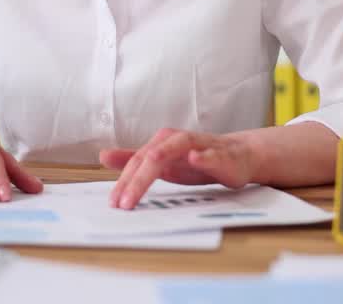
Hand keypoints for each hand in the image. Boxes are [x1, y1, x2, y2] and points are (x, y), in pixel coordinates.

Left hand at [99, 128, 257, 209]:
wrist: (239, 155)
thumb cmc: (198, 159)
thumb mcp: (163, 163)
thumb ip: (135, 160)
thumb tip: (103, 156)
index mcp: (161, 143)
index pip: (137, 162)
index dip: (124, 182)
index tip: (114, 204)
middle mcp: (176, 140)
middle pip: (151, 158)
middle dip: (136, 181)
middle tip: (124, 203)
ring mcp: (198, 145)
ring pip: (174, 149)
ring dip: (159, 161)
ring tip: (145, 172)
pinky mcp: (220, 154)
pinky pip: (210, 153)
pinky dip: (202, 155)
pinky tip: (195, 158)